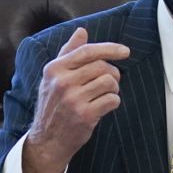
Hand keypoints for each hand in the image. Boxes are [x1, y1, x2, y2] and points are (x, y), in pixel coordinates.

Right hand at [21, 28, 128, 172]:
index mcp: (54, 69)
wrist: (47, 140)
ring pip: (109, 82)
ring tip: (104, 95)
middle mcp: (62, 82)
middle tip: (110, 82)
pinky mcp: (85, 115)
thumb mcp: (53, 77)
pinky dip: (113, 102)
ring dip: (113, 89)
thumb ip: (68, 53)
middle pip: (102, 66)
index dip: (110, 48)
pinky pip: (112, 99)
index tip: (125, 51)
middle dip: (112, 73)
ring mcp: (73, 99)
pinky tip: (104, 106)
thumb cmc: (53, 106)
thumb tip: (82, 31)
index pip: (87, 51)